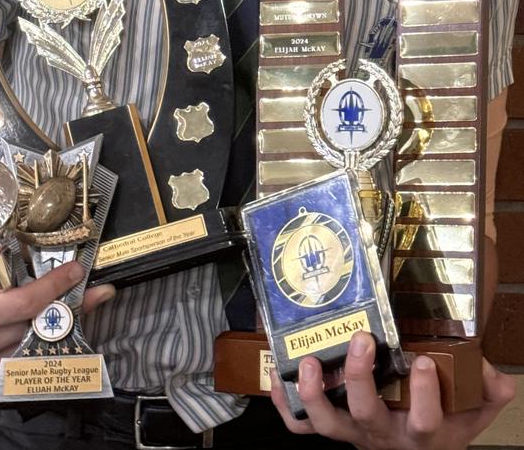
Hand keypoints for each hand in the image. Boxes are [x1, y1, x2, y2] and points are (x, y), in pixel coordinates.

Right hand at [0, 256, 114, 380]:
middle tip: (96, 292)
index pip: (25, 304)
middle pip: (35, 327)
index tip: (76, 270)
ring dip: (59, 326)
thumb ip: (14, 258)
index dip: (54, 286)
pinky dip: (42, 342)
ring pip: (34, 344)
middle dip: (67, 308)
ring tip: (81, 305)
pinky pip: (23, 358)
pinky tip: (59, 326)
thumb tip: (57, 251)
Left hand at [270, 332, 514, 449]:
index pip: (426, 420)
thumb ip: (487, 391)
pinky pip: (300, 427)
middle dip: (360, 377)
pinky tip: (278, 374)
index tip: (423, 361)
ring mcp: (352, 432)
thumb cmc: (440, 424)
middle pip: (366, 414)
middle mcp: (382, 434)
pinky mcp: (330, 428)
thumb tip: (496, 373)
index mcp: (421, 431)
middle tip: (362, 340)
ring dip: (314, 393)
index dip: (424, 394)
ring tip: (312, 361)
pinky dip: (284, 404)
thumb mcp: (471, 413)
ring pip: (327, 424)